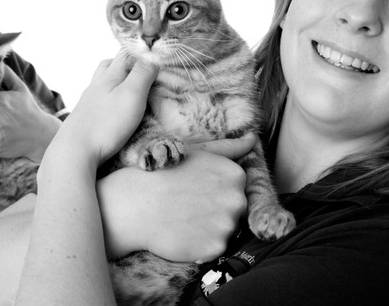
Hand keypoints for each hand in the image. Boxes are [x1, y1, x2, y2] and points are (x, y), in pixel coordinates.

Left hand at [52, 56, 157, 165]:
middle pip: (109, 65)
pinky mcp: (84, 119)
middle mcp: (95, 85)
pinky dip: (108, 99)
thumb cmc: (106, 123)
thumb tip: (152, 56)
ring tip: (129, 90)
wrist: (74, 152)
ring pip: (101, 83)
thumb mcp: (132, 94)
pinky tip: (113, 110)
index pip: (124, 53)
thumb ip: (142, 73)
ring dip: (115, 81)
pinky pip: (97, 101)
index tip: (155, 55)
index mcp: (108, 76)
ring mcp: (87, 102)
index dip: (139, 51)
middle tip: (141, 70)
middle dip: (125, 63)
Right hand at [98, 147, 249, 263]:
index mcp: (236, 175)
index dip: (216, 191)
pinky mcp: (215, 248)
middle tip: (189, 205)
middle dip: (216, 210)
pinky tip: (182, 233)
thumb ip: (230, 147)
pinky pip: (214, 249)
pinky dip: (201, 245)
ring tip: (184, 218)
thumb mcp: (198, 152)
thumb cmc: (164, 173)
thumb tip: (253, 138)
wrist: (135, 203)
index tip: (197, 190)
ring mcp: (227, 225)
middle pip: (236, 211)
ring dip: (209, 228)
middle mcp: (237, 200)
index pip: (238, 189)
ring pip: (226, 231)